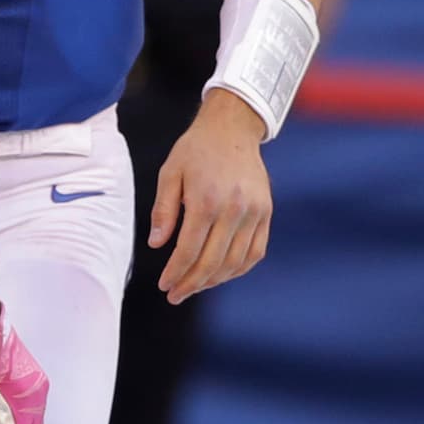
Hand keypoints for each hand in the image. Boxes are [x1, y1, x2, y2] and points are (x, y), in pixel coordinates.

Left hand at [151, 88, 272, 303]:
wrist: (231, 129)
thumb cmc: (195, 150)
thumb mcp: (170, 173)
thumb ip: (163, 211)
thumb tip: (156, 245)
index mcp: (205, 200)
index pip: (189, 250)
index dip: (176, 272)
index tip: (164, 285)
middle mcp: (233, 210)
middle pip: (212, 261)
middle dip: (191, 283)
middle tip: (175, 294)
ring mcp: (254, 213)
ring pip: (236, 262)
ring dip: (214, 280)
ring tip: (195, 286)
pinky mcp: (266, 213)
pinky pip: (255, 252)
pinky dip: (239, 268)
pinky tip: (221, 274)